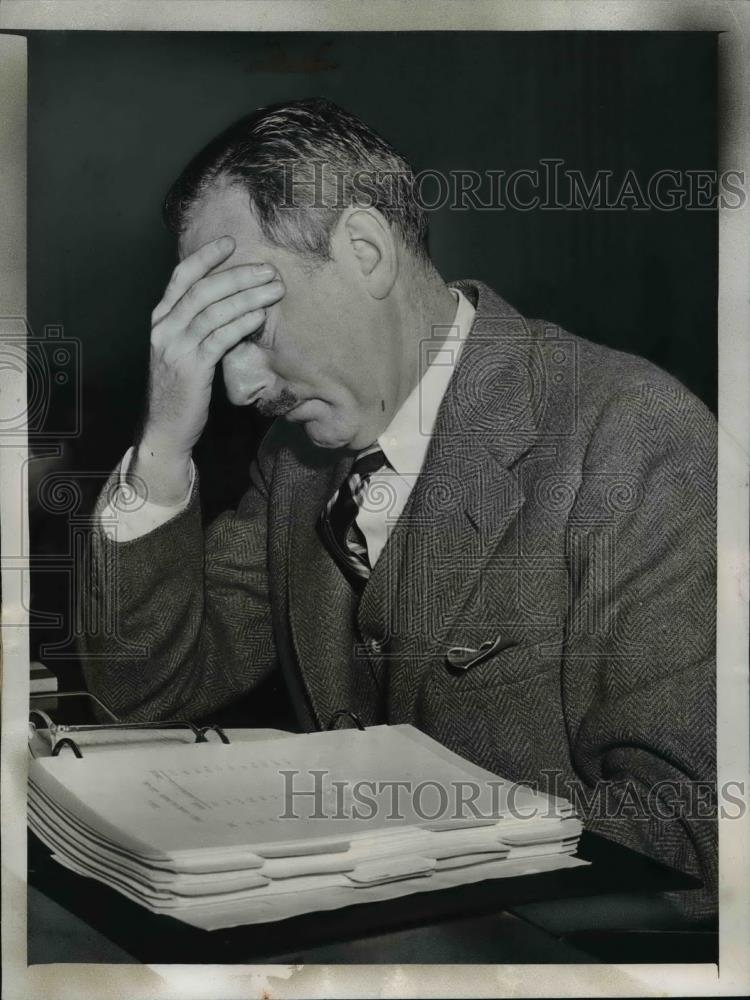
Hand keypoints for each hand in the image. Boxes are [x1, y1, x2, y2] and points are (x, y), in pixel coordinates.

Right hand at [131, 236, 283, 503]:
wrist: (166, 428)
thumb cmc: (181, 389)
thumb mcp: (183, 351)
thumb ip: (198, 326)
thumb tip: (232, 302)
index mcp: (160, 320)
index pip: (181, 278)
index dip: (205, 257)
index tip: (230, 243)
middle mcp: (164, 328)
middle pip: (203, 290)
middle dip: (238, 276)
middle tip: (268, 270)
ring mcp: (175, 348)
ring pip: (213, 310)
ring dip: (247, 296)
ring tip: (273, 289)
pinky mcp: (191, 368)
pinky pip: (219, 338)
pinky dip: (240, 323)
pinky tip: (259, 316)